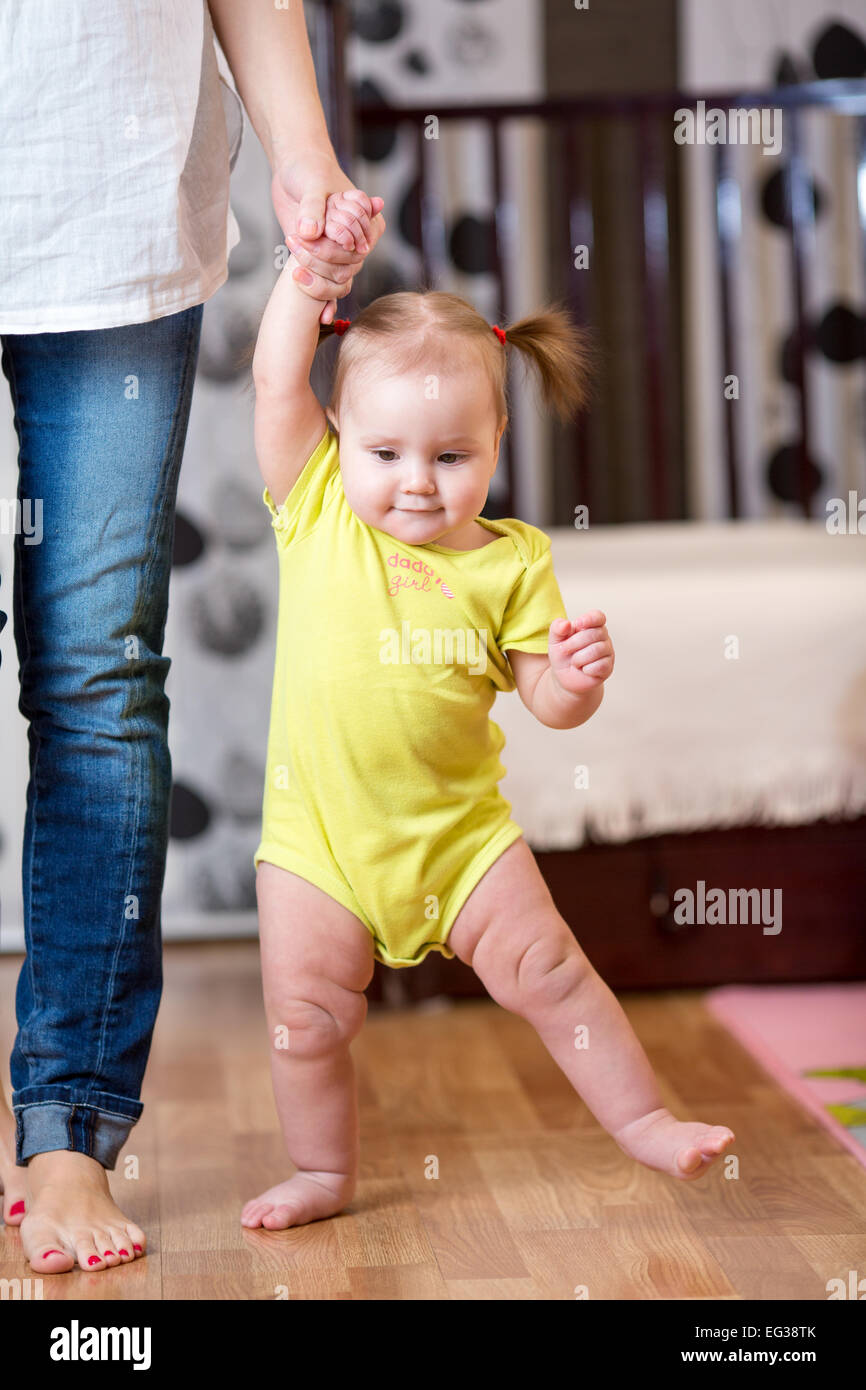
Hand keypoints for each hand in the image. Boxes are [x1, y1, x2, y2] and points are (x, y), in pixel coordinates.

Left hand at [271, 152, 385, 322]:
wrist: (294, 172)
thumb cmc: (309, 171)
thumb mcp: (312, 185)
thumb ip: (313, 209)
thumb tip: (309, 232)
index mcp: (366, 222)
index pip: (357, 248)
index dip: (334, 249)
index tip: (310, 237)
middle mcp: (357, 242)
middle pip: (346, 268)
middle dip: (319, 262)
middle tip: (293, 243)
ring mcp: (340, 255)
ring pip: (338, 282)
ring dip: (316, 281)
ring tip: (293, 268)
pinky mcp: (322, 264)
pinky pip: (329, 290)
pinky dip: (326, 304)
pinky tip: (323, 318)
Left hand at [548, 611, 614, 695]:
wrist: (564, 677)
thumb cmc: (563, 654)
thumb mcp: (555, 640)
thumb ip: (557, 628)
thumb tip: (566, 624)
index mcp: (592, 625)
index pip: (598, 617)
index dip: (589, 619)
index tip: (577, 624)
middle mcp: (603, 637)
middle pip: (594, 634)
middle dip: (574, 643)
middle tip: (564, 650)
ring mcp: (608, 652)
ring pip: (597, 650)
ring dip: (578, 658)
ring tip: (574, 662)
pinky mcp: (608, 667)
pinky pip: (600, 666)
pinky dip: (586, 669)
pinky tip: (583, 670)